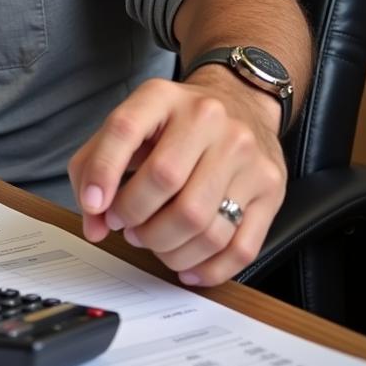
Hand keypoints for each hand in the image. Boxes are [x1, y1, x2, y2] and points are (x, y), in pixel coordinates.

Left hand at [67, 70, 286, 285]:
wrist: (239, 102)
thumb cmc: (172, 124)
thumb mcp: (130, 126)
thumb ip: (95, 167)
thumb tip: (95, 225)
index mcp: (161, 97)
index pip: (124, 131)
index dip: (102, 173)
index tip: (94, 205)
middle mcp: (208, 119)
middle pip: (165, 182)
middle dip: (135, 218)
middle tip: (126, 227)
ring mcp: (245, 153)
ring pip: (201, 223)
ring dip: (166, 247)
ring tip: (153, 242)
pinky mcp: (271, 187)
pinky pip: (240, 246)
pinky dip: (207, 268)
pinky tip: (186, 266)